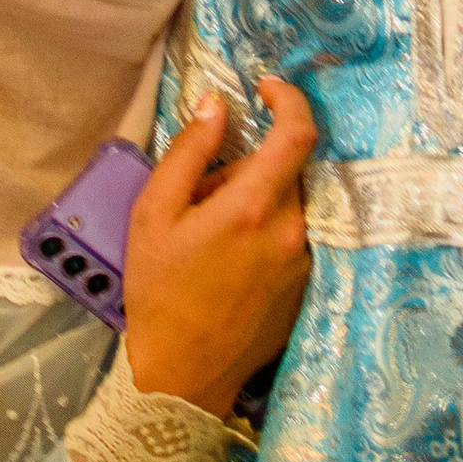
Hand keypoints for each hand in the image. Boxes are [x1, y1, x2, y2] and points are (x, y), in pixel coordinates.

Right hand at [123, 75, 318, 415]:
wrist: (184, 374)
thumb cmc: (159, 292)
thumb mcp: (153, 214)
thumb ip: (189, 152)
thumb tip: (217, 104)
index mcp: (254, 209)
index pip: (297, 134)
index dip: (288, 99)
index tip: (266, 87)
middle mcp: (293, 231)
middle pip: (286, 169)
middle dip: (249, 165)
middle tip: (202, 194)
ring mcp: (306, 261)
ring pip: (289, 202)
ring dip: (256, 199)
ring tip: (212, 234)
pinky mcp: (309, 284)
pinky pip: (294, 235)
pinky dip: (265, 229)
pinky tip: (230, 261)